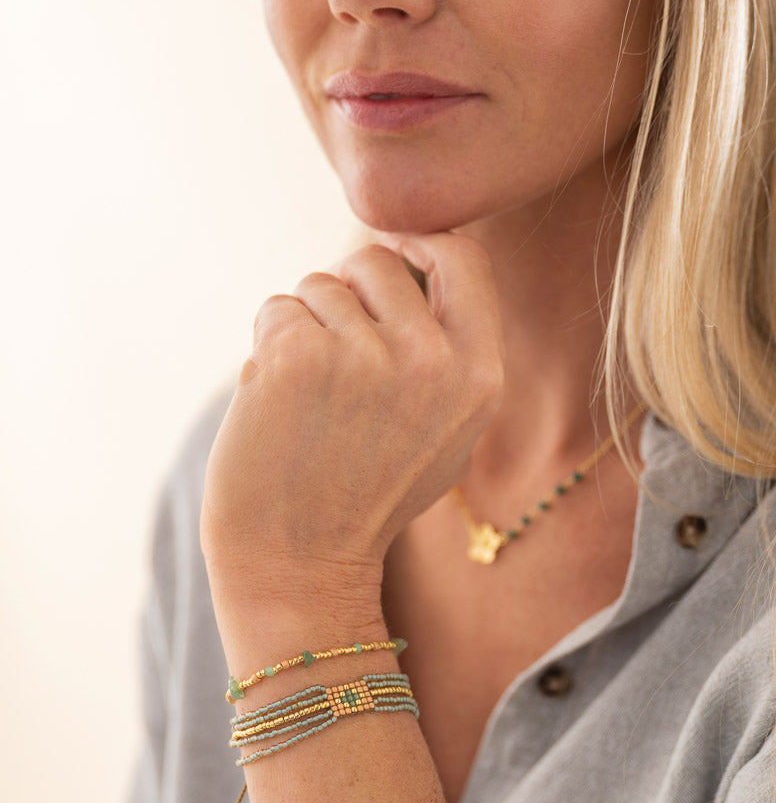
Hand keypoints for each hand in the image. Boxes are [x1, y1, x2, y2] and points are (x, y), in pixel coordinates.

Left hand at [201, 232, 503, 638]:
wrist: (302, 561)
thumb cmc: (371, 492)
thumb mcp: (448, 430)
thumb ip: (449, 349)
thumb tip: (419, 254)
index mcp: (480, 377)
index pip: (464, 257)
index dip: (422, 241)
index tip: (393, 247)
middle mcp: (432, 361)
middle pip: (377, 260)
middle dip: (348, 293)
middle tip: (337, 360)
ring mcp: (365, 357)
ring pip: (320, 285)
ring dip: (305, 327)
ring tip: (312, 400)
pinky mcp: (298, 357)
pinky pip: (278, 308)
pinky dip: (269, 346)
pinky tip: (279, 405)